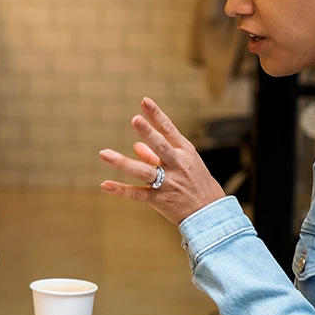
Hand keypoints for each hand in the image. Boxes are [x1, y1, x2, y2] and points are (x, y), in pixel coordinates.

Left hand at [99, 97, 227, 226]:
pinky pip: (137, 194)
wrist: (210, 213)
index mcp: (185, 152)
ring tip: (104, 153)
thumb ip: (158, 154)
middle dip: (148, 132)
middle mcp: (177, 165)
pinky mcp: (159, 199)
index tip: (145, 101)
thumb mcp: (185, 163)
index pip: (169, 130)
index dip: (157, 115)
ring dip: (123, 162)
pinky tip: (105, 184)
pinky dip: (120, 190)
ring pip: (143, 171)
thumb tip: (135, 145)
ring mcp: (168, 183)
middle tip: (135, 119)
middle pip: (160, 146)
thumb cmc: (196, 183)